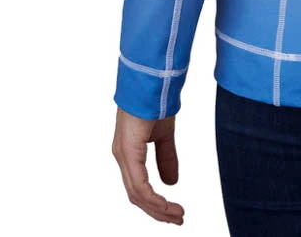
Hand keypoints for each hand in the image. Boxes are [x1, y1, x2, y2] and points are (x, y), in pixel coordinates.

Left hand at [112, 106, 184, 224]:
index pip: (139, 188)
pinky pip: (139, 184)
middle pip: (137, 196)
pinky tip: (166, 203)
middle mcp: (122, 157)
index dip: (156, 204)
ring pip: (137, 194)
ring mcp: (124, 155)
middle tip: (178, 219)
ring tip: (176, 215)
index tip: (174, 212)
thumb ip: (166, 158)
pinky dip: (153, 197)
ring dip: (157, 208)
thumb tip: (171, 183)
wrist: (153, 81)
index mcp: (129, 154)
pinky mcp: (128, 152)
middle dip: (158, 211)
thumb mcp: (165, 135)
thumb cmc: (156, 102)